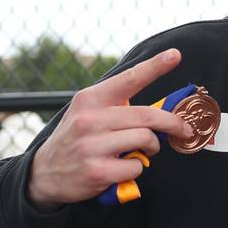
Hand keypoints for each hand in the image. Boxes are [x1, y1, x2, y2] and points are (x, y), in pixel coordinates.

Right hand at [27, 49, 192, 209]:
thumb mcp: (88, 113)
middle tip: (183, 129)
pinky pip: (136, 166)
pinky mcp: (97, 171)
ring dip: (151, 147)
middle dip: (173, 123)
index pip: (128, 78)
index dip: (155, 66)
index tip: (175, 54)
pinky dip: (136, 168)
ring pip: (146, 139)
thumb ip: (117, 106)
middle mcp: (90, 119)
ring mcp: (92, 146)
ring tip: (141, 150)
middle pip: (148, 116)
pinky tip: (122, 167)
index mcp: (90, 99)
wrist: (44, 173)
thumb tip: (161, 108)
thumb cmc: (77, 139)